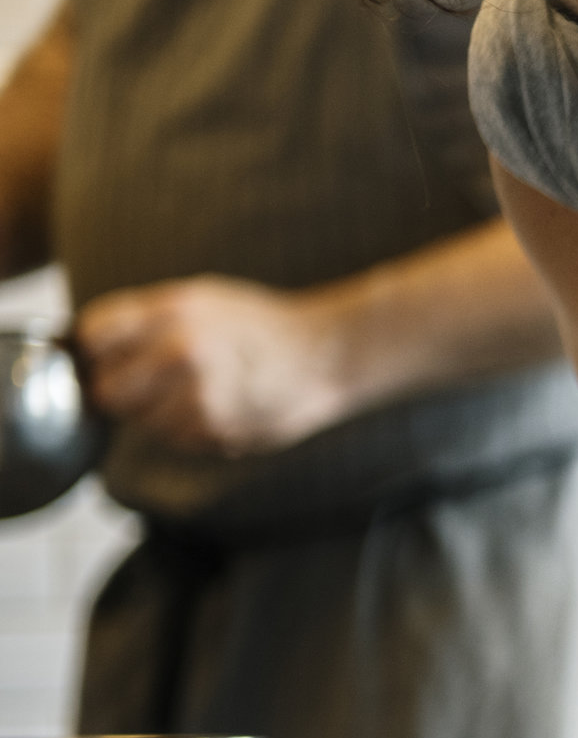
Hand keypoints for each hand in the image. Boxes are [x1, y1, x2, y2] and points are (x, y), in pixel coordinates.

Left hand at [75, 275, 351, 454]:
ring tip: (197, 393)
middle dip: (122, 389)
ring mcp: (199, 394)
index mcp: (174, 310)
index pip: (93, 335)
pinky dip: (188, 429)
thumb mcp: (203, 298)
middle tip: (149, 383)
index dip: (97, 348)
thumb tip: (90, 348)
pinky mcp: (216, 429)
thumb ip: (147, 319)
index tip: (110, 354)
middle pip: (107, 389)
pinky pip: (175, 439)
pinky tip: (219, 407)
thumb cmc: (264, 326)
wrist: (327, 355)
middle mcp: (181, 351)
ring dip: (158, 413)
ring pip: (140, 421)